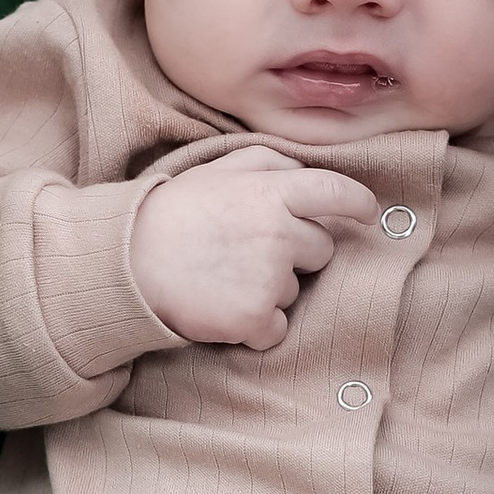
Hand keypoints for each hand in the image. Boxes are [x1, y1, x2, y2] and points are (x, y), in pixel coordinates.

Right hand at [130, 148, 377, 350]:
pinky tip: (224, 309)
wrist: (125, 264)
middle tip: (248, 251)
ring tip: (224, 278)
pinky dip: (257, 327)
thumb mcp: (213, 171)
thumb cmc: (170, 215)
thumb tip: (302, 169)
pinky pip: (278, 329)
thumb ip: (263, 164)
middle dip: (296, 253)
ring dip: (270, 290)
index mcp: (271, 192)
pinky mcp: (255, 318)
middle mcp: (279, 232)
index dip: (357, 203)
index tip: (368, 213)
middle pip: (321, 250)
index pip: (335, 193)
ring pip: (297, 291)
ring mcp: (269, 278)